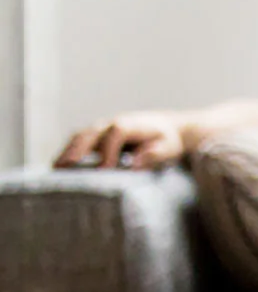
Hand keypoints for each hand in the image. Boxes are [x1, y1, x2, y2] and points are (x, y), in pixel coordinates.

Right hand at [55, 112, 186, 170]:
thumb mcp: (168, 147)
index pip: (116, 134)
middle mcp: (111, 123)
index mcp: (130, 124)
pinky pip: (79, 141)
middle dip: (78, 149)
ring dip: (67, 150)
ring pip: (80, 136)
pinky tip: (60, 166)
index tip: (105, 168)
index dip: (109, 150)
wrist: (165, 126)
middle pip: (91, 132)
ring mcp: (101, 128)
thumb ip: (154, 154)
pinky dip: (69, 151)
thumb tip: (134, 164)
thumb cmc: (167, 139)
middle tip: (65, 166)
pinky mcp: (97, 135)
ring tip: (55, 168)